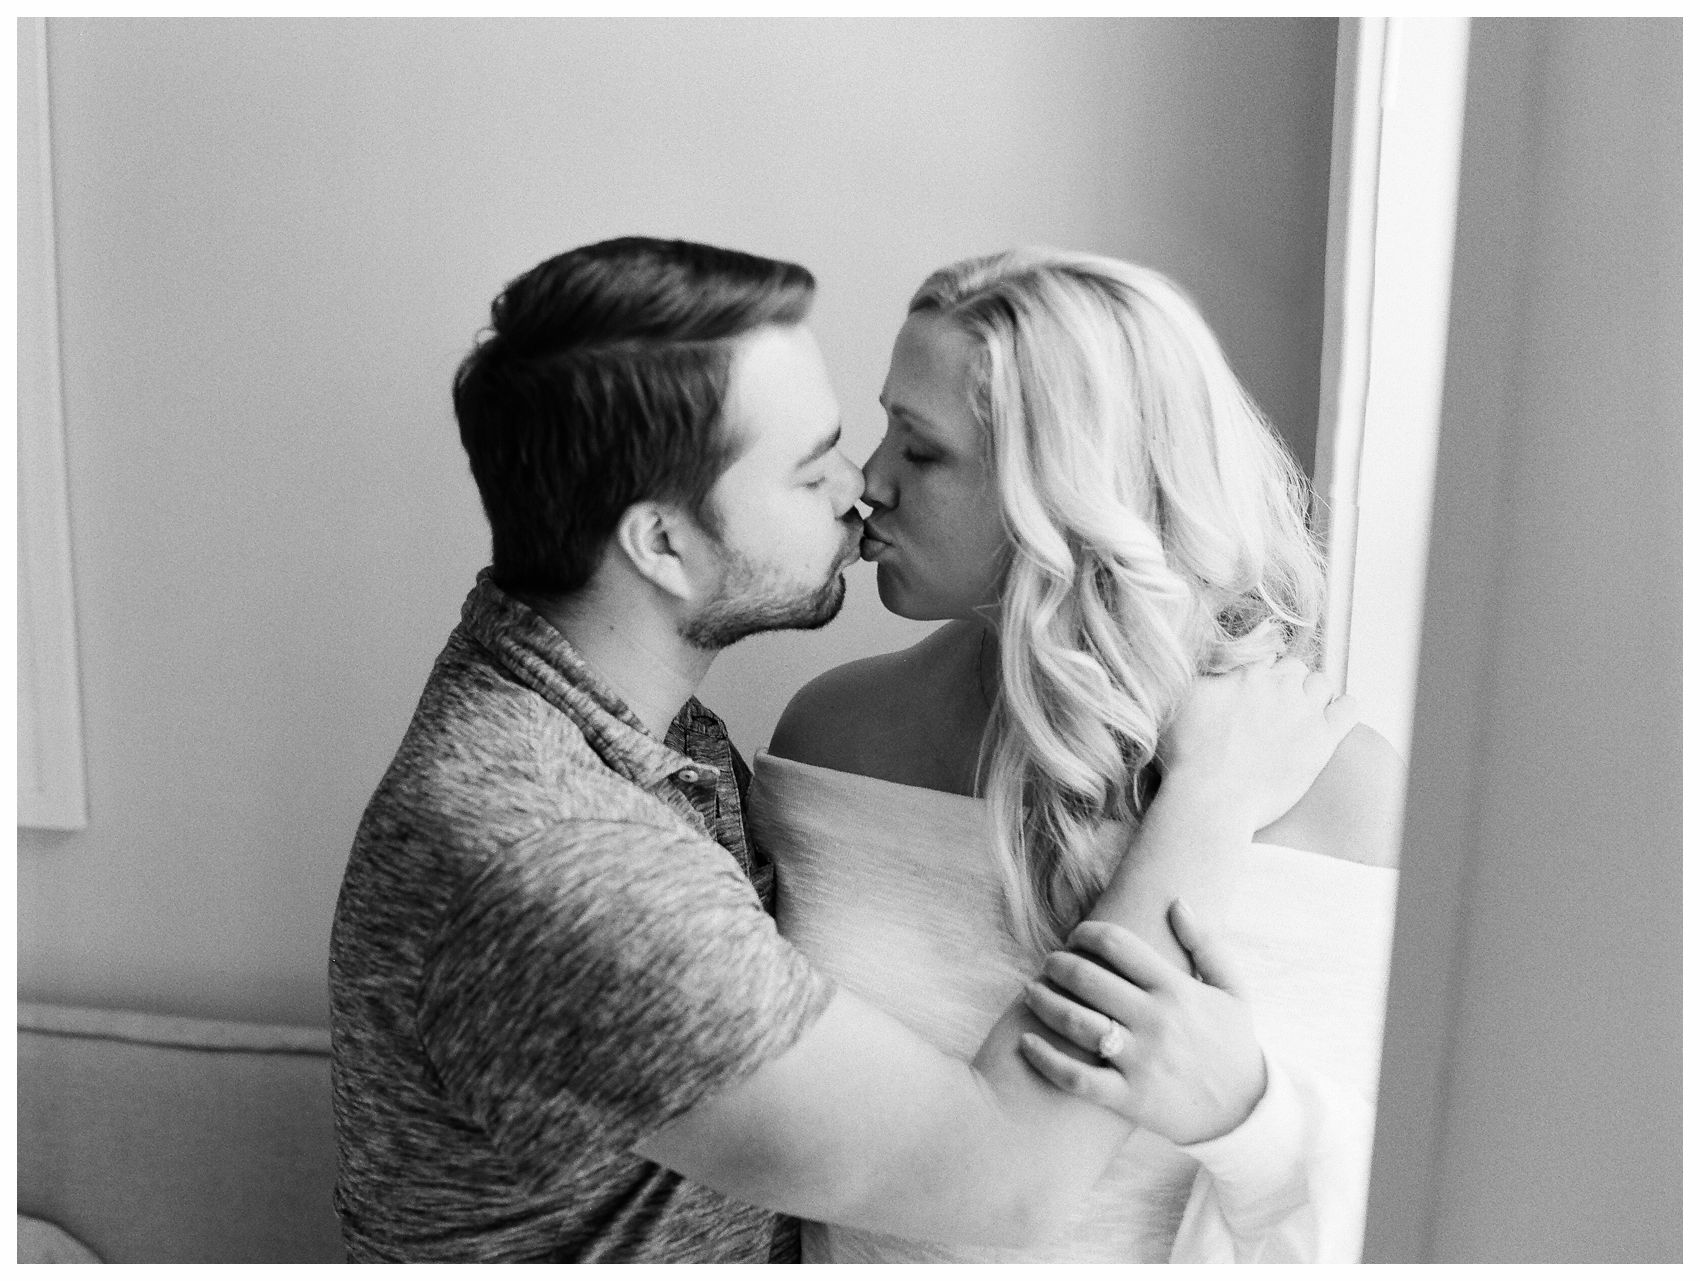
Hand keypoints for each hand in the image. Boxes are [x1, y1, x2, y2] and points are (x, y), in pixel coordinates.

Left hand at [1017, 904, 1265, 1145]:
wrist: (1246, 1113)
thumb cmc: (1234, 1045)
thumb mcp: (1233, 990)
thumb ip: (1206, 944)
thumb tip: (1177, 902)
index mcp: (1176, 989)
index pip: (1117, 944)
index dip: (1086, 932)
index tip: (1075, 936)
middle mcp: (1155, 1020)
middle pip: (1086, 977)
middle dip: (1057, 963)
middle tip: (1048, 963)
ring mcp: (1140, 1060)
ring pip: (1074, 1022)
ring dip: (1042, 1001)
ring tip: (1030, 991)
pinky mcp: (1128, 1098)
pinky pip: (1076, 1078)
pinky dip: (1045, 1059)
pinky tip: (1025, 1042)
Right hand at [1159, 656, 1357, 830]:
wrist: (1211, 797)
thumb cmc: (1187, 754)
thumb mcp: (1181, 700)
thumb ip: (1202, 675)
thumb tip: (1213, 665)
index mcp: (1247, 673)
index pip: (1264, 657)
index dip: (1258, 674)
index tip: (1251, 691)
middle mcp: (1279, 686)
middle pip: (1295, 667)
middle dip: (1286, 682)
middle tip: (1272, 707)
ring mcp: (1304, 712)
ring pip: (1321, 682)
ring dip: (1312, 693)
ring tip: (1299, 714)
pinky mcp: (1323, 740)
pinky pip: (1349, 708)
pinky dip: (1343, 708)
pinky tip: (1331, 718)